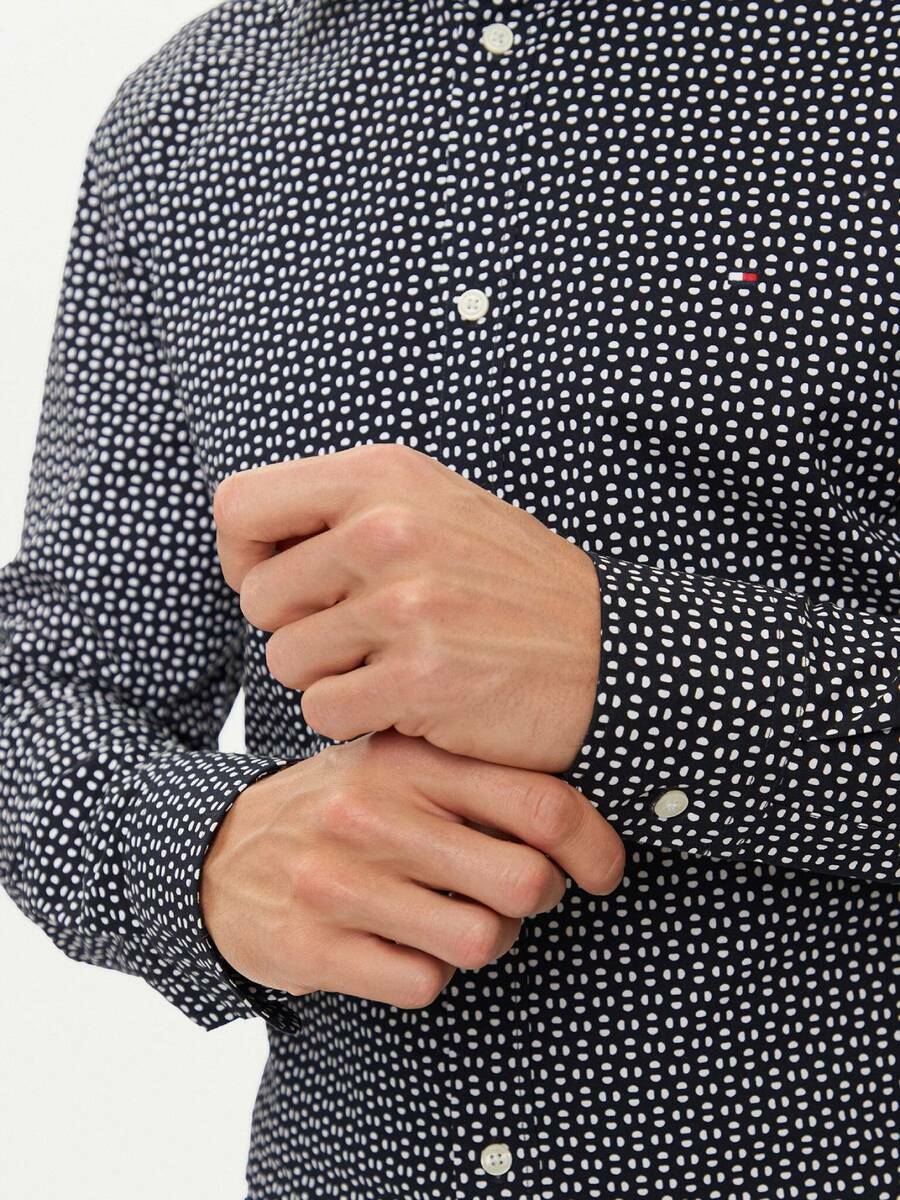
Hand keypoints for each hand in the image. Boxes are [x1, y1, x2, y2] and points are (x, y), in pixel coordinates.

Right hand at [200, 730, 624, 1007]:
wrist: (215, 851)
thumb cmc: (337, 806)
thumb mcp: (394, 761)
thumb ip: (471, 772)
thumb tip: (579, 809)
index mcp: (409, 760)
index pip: (541, 803)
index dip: (595, 845)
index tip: (603, 869)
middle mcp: (375, 814)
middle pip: (525, 881)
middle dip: (539, 898)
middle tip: (519, 892)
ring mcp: (340, 881)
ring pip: (481, 940)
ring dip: (487, 940)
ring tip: (460, 918)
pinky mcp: (312, 946)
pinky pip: (422, 982)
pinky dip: (429, 973)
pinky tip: (406, 944)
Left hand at [214, 442, 601, 772]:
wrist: (608, 653)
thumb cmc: (510, 588)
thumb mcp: (434, 509)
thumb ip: (346, 510)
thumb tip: (248, 539)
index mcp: (384, 476)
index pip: (239, 506)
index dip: (247, 556)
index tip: (290, 585)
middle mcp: (388, 529)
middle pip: (257, 597)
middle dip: (296, 627)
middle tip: (361, 636)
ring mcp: (405, 604)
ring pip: (286, 661)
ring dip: (329, 677)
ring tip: (393, 664)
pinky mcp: (418, 678)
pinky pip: (324, 713)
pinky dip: (358, 719)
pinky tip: (410, 701)